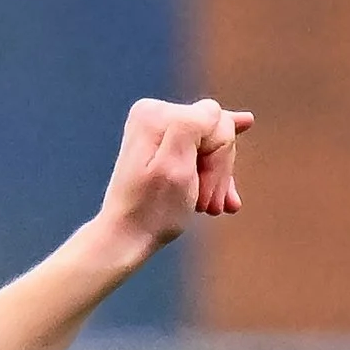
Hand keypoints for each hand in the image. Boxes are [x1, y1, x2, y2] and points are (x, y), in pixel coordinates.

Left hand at [93, 96, 252, 263]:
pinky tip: (224, 196)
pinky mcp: (165, 146)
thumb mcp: (176, 166)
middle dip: (217, 171)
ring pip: (213, 147)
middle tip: (206, 206)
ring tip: (209, 208)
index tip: (200, 192)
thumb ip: (194, 124)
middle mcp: (154, 113)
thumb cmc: (152, 209)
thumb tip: (213, 110)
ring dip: (217, 180)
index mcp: (156, 113)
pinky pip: (202, 153)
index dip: (218, 159)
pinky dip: (212, 177)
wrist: (125, 239)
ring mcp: (160, 129)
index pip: (218, 121)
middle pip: (216, 132)